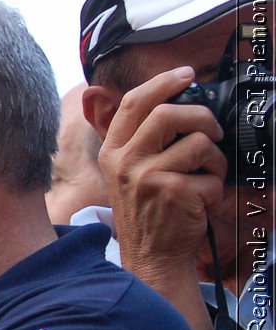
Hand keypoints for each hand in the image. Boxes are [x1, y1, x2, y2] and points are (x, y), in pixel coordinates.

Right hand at [97, 67, 226, 284]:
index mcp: (112, 151)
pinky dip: (216, 189)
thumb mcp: (128, 173)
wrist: (151, 255)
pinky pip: (211, 176)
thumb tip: (174, 104)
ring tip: (207, 177)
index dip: (163, 82)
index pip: (135, 103)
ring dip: (214, 160)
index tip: (186, 74)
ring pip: (197, 143)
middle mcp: (124, 161)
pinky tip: (203, 202)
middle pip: (168, 113)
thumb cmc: (148, 211)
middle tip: (211, 132)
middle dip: (201, 117)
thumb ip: (141, 141)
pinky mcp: (173, 192)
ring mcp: (147, 177)